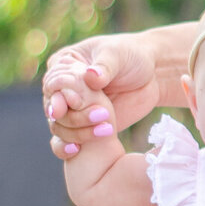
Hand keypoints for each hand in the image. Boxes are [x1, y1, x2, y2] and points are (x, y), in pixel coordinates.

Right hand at [42, 36, 158, 160]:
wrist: (152, 76)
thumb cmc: (132, 57)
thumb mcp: (118, 55)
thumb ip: (104, 67)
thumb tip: (90, 76)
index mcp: (63, 65)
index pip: (52, 83)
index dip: (61, 95)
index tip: (78, 102)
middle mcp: (62, 89)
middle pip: (53, 109)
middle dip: (74, 116)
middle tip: (102, 114)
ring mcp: (72, 110)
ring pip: (59, 127)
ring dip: (78, 132)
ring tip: (107, 129)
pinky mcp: (83, 127)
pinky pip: (66, 141)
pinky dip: (66, 147)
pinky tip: (75, 151)